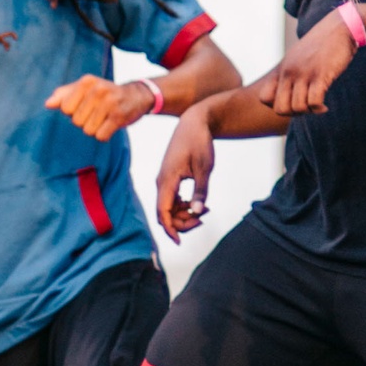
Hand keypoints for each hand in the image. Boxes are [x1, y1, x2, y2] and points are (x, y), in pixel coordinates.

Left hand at [47, 75, 157, 143]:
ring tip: (104, 118)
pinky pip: (101, 136)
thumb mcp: (85, 88)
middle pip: (76, 121)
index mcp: (87, 81)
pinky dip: (104, 135)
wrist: (136, 95)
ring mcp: (110, 103)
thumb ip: (64, 95)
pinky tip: (111, 125)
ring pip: (88, 130)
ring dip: (95, 129)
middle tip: (97, 112)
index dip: (73, 112)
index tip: (85, 106)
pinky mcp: (119, 117)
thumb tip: (48, 104)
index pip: (65, 108)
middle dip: (85, 121)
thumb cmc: (104, 94)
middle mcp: (98, 90)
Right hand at [158, 110, 214, 242]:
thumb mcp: (204, 168)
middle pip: (165, 213)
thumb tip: (198, 211)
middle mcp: (161, 182)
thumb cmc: (199, 143)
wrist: (193, 123)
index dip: (170, 229)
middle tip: (202, 220)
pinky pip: (172, 199)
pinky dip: (183, 206)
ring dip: (183, 214)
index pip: (163, 212)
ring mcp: (164, 180)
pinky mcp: (170, 178)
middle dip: (181, 222)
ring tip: (204, 211)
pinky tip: (197, 204)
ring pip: (168, 207)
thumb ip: (200, 190)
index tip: (179, 242)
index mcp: (167, 181)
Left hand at [266, 16, 357, 116]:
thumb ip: (290, 73)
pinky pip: (314, 103)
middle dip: (293, 114)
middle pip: (279, 109)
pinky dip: (319, 109)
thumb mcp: (298, 57)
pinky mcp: (320, 75)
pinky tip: (324, 106)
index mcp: (282, 69)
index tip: (292, 102)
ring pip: (297, 108)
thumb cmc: (321, 46)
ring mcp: (304, 74)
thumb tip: (289, 94)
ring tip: (317, 106)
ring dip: (308, 112)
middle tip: (305, 108)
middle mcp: (289, 72)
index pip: (264, 97)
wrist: (339, 28)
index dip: (276, 105)